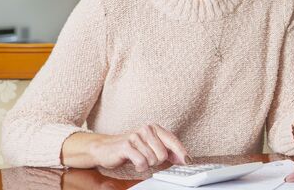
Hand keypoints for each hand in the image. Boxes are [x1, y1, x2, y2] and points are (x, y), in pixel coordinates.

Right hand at [62, 124, 190, 171]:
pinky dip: (140, 166)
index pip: (173, 140)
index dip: (181, 152)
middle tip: (147, 158)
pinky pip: (141, 162)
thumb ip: (167, 151)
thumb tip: (185, 159)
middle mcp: (147, 129)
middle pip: (163, 154)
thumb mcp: (150, 146)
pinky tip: (135, 163)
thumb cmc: (131, 147)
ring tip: (139, 159)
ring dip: (147, 164)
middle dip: (157, 161)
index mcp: (155, 128)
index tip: (188, 161)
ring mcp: (136, 136)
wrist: (105, 148)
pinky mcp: (127, 146)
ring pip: (152, 159)